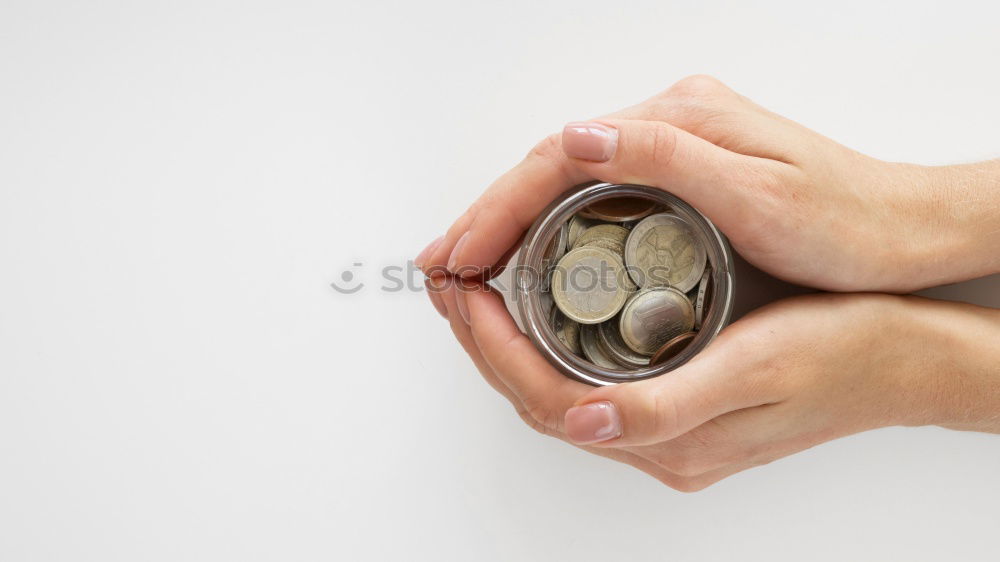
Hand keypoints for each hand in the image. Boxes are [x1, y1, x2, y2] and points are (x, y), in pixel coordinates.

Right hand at [415, 75, 999, 291]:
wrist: (900, 230)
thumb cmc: (843, 219)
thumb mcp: (758, 194)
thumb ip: (666, 159)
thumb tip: (577, 135)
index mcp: (676, 121)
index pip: (559, 159)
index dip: (498, 207)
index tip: (459, 252)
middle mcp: (665, 127)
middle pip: (549, 167)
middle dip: (487, 218)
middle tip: (441, 266)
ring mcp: (668, 150)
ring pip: (562, 183)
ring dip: (508, 225)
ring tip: (467, 267)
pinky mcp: (676, 176)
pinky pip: (589, 197)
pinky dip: (547, 228)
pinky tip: (529, 257)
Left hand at [425, 280, 999, 490]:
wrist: (902, 359)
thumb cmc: (842, 354)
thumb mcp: (756, 368)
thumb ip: (665, 406)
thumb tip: (581, 421)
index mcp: (669, 440)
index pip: (545, 399)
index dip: (492, 346)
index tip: (463, 291)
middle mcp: (657, 442)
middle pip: (536, 398)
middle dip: (482, 340)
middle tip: (450, 282)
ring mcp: (664, 427)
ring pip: (555, 389)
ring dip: (507, 341)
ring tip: (477, 290)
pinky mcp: (675, 406)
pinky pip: (586, 380)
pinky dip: (546, 344)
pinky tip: (538, 310)